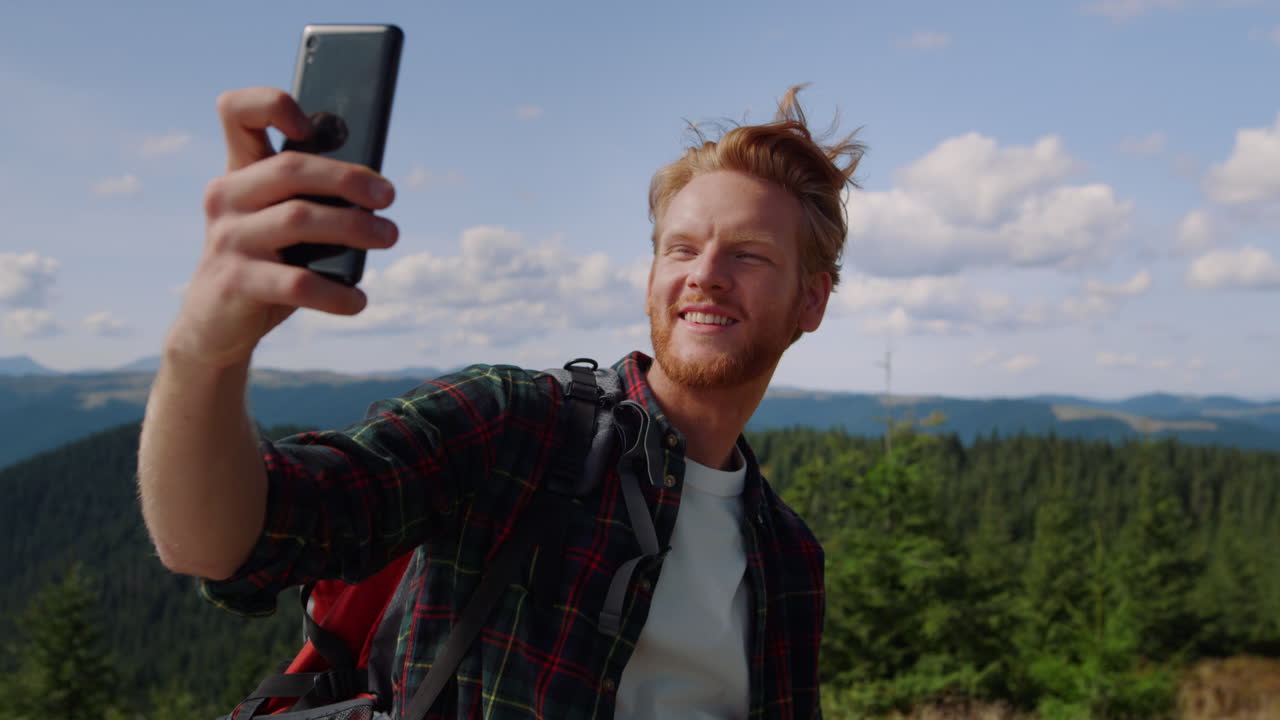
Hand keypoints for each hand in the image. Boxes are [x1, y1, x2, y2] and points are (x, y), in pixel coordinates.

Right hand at [165, 87, 398, 370]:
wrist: (214, 325)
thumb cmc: (265, 263)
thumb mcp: (280, 224)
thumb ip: (312, 199)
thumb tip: (376, 189)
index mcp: (240, 172)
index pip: (237, 112)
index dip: (272, 104)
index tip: (310, 125)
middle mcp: (226, 196)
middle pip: (290, 167)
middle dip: (348, 177)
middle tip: (389, 197)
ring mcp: (227, 239)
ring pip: (298, 219)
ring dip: (354, 227)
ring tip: (389, 237)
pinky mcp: (235, 282)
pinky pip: (295, 283)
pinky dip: (335, 293)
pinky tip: (358, 300)